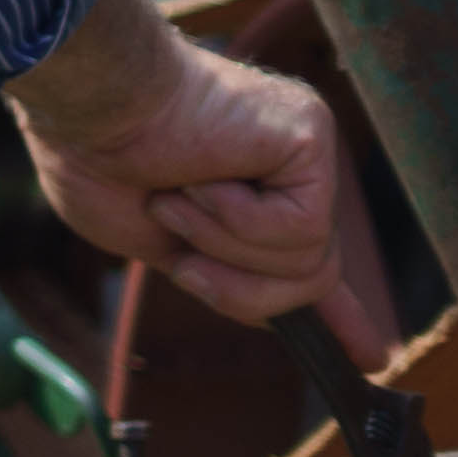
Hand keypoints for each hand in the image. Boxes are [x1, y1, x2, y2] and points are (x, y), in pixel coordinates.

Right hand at [12, 0, 373, 346]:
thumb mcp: (156, 244)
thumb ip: (217, 275)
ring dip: (223, 245)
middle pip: (307, 280)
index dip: (338, 313)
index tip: (371, 356)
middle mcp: (287, 170)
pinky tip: (202, 179)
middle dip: (239, 289)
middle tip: (181, 257)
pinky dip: (236, 220)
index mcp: (249, 193)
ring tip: (177, 197)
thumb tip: (277, 317)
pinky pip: (299, 230)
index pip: (307, 259)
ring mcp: (304, 153)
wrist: (86, 100)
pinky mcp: (310, 139)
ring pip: (304, 263)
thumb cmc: (94, 158)